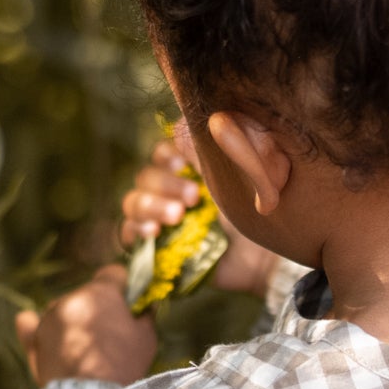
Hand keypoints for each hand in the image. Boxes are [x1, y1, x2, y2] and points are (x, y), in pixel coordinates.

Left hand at [14, 265, 157, 387]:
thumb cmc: (123, 366)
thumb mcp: (146, 339)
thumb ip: (145, 316)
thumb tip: (145, 307)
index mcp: (101, 292)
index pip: (113, 274)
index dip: (124, 288)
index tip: (129, 304)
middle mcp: (71, 298)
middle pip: (88, 294)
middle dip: (98, 309)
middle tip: (109, 336)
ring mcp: (49, 317)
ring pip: (64, 310)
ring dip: (74, 321)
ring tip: (84, 350)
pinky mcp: (33, 338)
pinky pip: (28, 322)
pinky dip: (34, 325)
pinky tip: (38, 328)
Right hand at [119, 127, 278, 298]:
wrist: (260, 262)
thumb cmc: (254, 218)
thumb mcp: (237, 184)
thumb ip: (213, 157)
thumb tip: (188, 127)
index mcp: (189, 170)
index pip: (164, 152)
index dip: (168, 155)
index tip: (184, 164)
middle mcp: (170, 190)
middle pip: (147, 176)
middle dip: (166, 184)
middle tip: (193, 196)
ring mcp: (159, 218)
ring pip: (134, 201)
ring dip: (152, 205)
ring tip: (178, 215)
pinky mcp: (154, 245)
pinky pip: (129, 231)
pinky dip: (137, 228)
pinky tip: (154, 231)